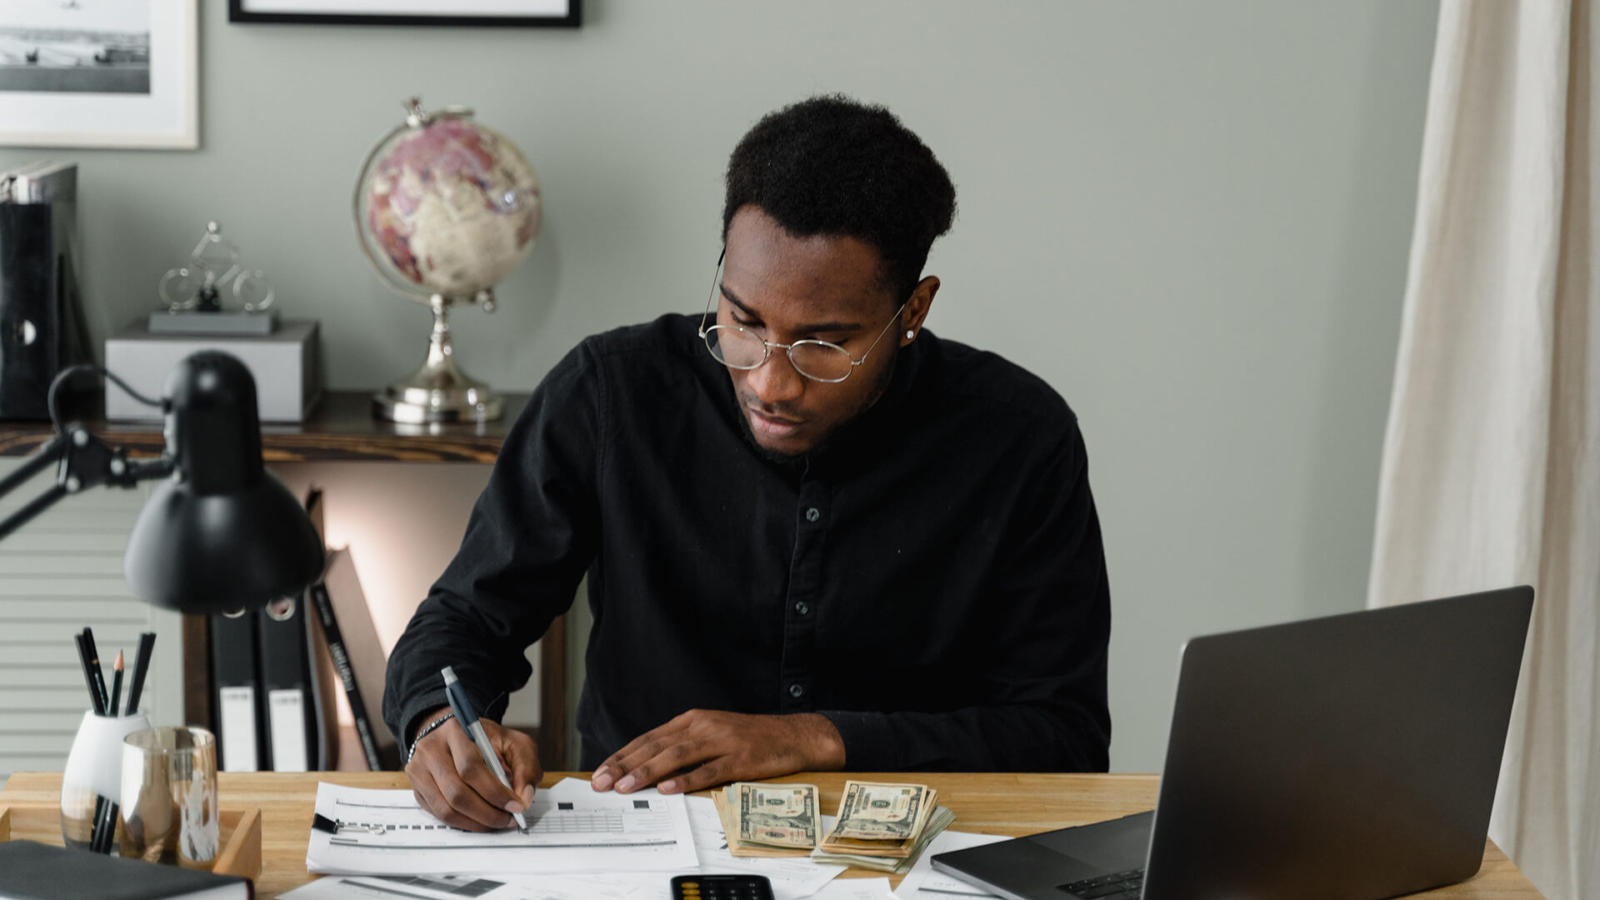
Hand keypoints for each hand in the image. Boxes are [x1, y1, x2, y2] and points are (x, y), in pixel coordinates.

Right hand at [405, 706, 541, 830]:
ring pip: (445, 808)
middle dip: (487, 812)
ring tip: (496, 822)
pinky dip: (463, 823)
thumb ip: (525, 767)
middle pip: (456, 792)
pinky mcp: (417, 789)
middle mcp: (431, 749)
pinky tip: (480, 820)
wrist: (455, 735)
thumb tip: (524, 797)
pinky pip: (438, 815)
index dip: (495, 791)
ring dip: (476, 822)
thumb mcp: (514, 743)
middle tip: (508, 819)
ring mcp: (419, 770)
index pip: (471, 767)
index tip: (515, 806)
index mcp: (455, 730)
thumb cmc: (486, 740)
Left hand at [591, 709, 844, 794]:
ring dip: (648, 772)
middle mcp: (703, 726)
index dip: (622, 756)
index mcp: (692, 720)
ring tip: (626, 786)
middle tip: (602, 782)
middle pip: (656, 746)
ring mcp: (721, 741)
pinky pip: (709, 770)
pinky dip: (687, 779)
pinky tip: (669, 788)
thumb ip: (682, 745)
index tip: (600, 772)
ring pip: (677, 756)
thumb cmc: (749, 738)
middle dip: (625, 765)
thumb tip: (647, 767)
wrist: (793, 735)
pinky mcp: (740, 757)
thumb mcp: (711, 733)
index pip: (648, 738)